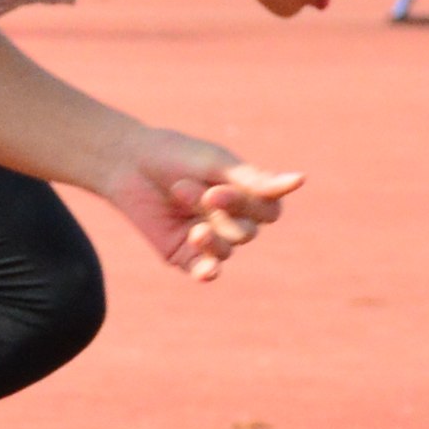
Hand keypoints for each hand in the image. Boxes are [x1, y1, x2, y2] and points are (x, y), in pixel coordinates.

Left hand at [92, 130, 301, 281]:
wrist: (127, 162)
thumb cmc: (175, 156)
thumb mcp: (215, 163)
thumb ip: (253, 179)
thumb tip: (301, 180)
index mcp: (246, 195)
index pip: (269, 211)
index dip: (250, 203)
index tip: (220, 187)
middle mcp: (231, 220)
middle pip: (247, 231)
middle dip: (226, 213)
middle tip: (202, 193)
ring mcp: (208, 239)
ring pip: (226, 249)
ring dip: (210, 234)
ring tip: (188, 216)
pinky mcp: (183, 254)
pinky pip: (204, 270)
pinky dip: (208, 271)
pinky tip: (207, 271)